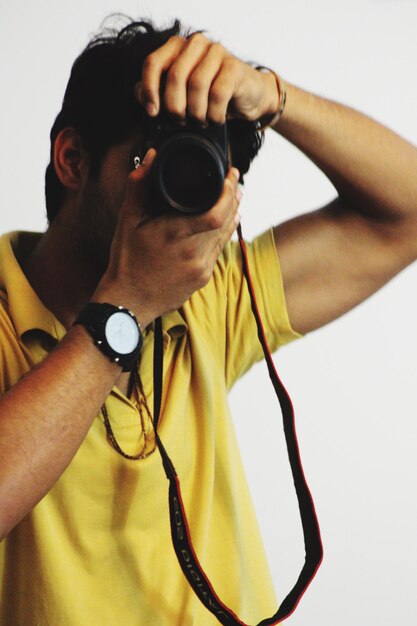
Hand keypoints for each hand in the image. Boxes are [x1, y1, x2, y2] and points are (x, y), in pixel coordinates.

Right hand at [93, 149, 241, 325]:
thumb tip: (150, 157)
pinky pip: (219, 251)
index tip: (230, 174)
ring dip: (232, 214)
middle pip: (227, 221)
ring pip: (226, 236)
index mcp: (175, 235)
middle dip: (233, 198)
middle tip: (234, 181)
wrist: (129, 301)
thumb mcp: (127, 221)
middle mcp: (193, 253)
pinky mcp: (203, 278)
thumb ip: (139, 186)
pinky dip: (223, 233)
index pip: (216, 212)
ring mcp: (201, 268)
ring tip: (234, 197)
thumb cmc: (126, 260)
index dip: (228, 192)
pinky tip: (225, 223)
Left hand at [135, 33, 278, 124]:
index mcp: (177, 47)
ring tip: (200, 121)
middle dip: (175, 106)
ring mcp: (217, 52)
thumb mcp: (182, 94)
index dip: (149, 90)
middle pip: (174, 76)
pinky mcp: (234, 67)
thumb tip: (141, 95)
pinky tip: (216, 119)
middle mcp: (196, 44)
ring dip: (196, 112)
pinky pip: (218, 94)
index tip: (153, 112)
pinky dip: (214, 114)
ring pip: (196, 85)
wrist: (248, 95)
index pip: (153, 63)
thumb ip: (159, 91)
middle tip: (181, 121)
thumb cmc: (212, 94)